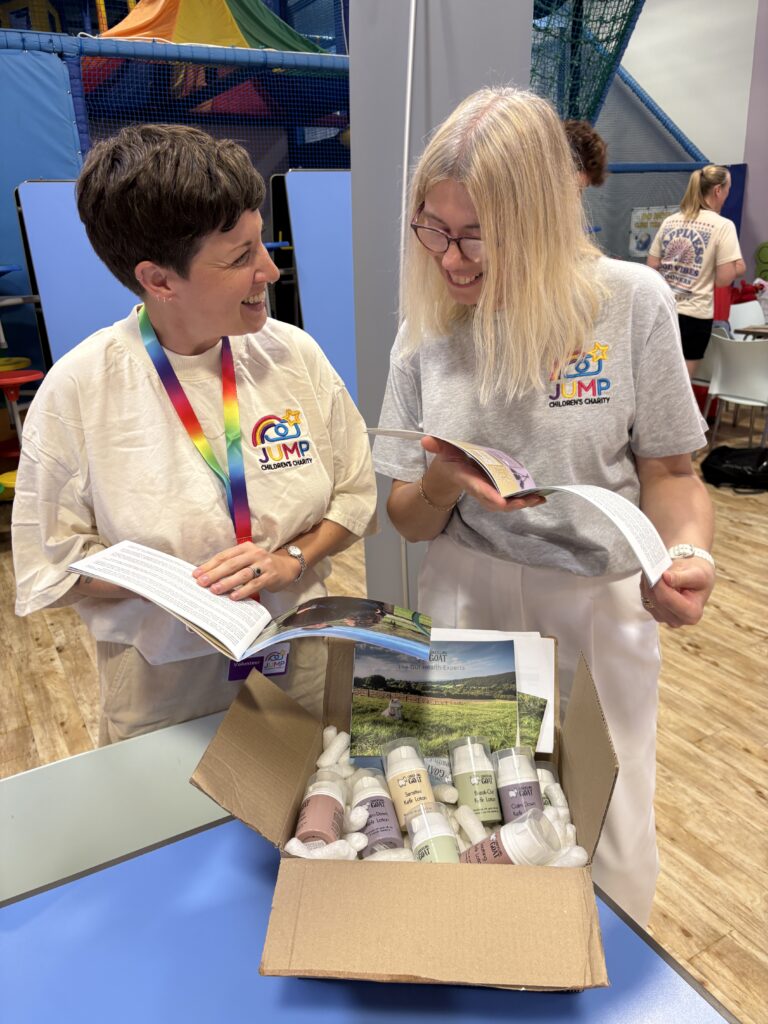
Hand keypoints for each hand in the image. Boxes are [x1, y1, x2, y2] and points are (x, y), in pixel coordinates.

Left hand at [192, 542, 299, 600]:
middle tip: (202, 583)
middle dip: (214, 573)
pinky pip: (255, 584)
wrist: (287, 567)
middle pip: (231, 564)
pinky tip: (234, 597)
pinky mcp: (271, 576)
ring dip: (227, 582)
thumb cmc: (262, 565)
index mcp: (245, 547)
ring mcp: (264, 564)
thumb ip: (232, 565)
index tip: (196, 574)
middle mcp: (254, 553)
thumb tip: (208, 576)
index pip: (224, 556)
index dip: (209, 565)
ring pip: (242, 574)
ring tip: (215, 590)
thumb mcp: (247, 560)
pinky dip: (243, 590)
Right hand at [421, 436, 545, 513]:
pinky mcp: (497, 491)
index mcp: (466, 478)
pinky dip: (525, 499)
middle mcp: (478, 488)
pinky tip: (540, 497)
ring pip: (505, 503)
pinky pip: (510, 499)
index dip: (487, 494)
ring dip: (522, 502)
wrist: (451, 473)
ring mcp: (488, 492)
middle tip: (526, 501)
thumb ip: (437, 445)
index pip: (476, 487)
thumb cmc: (450, 460)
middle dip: (510, 504)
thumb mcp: (443, 450)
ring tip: (538, 498)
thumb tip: (425, 440)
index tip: (500, 501)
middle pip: (493, 501)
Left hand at [639, 557, 715, 627]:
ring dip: (647, 582)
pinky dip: (646, 585)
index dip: (659, 585)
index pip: (667, 600)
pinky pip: (645, 597)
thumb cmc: (700, 577)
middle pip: (656, 600)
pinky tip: (651, 576)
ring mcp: (664, 617)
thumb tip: (665, 577)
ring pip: (648, 598)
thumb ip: (681, 577)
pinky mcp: (654, 611)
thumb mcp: (697, 575)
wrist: (697, 579)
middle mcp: (677, 620)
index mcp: (692, 614)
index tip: (656, 570)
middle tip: (650, 565)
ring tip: (652, 568)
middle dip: (651, 582)